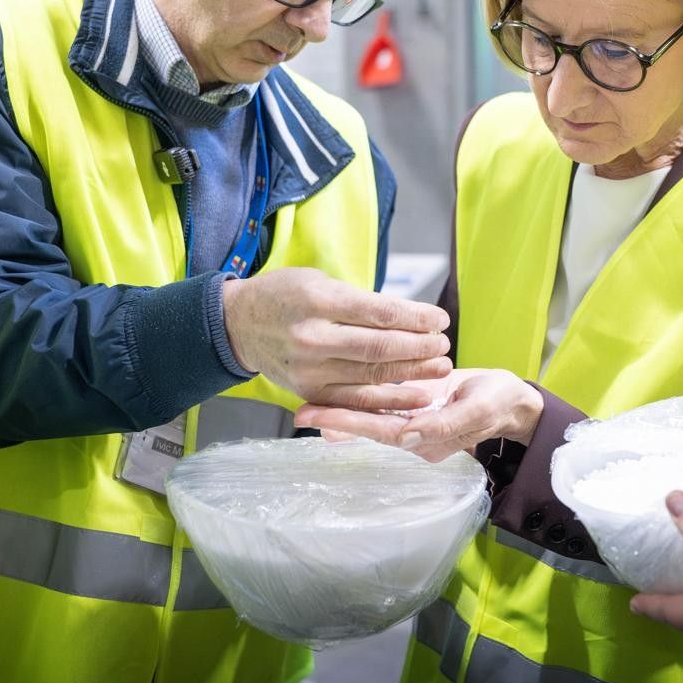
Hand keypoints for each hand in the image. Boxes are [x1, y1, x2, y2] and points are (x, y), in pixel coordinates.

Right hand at [220, 267, 450, 404]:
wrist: (238, 325)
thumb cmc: (285, 295)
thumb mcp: (319, 281)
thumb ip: (360, 301)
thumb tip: (409, 317)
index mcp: (317, 301)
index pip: (379, 313)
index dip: (416, 318)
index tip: (440, 319)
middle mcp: (312, 338)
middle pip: (379, 348)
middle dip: (419, 347)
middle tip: (444, 344)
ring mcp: (309, 370)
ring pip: (371, 377)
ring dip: (412, 374)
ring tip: (440, 367)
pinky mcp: (309, 392)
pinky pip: (355, 400)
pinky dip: (389, 401)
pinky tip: (416, 396)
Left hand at [293, 368, 542, 462]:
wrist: (512, 401)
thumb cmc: (500, 401)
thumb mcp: (480, 408)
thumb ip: (445, 424)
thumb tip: (408, 435)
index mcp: (428, 439)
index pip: (381, 431)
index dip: (349, 423)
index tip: (318, 418)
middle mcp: (415, 437)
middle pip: (369, 428)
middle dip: (334, 419)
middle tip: (299, 413)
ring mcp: (414, 424)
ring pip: (372, 419)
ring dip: (341, 411)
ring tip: (307, 407)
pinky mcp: (414, 409)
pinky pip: (383, 407)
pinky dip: (358, 401)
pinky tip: (335, 395)